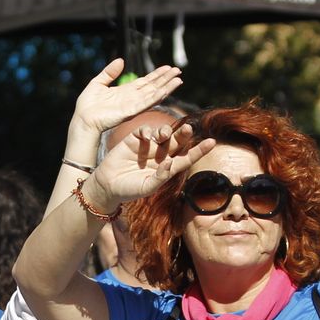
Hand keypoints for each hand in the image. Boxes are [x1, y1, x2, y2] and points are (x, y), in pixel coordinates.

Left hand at [73, 59, 182, 134]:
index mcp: (125, 91)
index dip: (157, 74)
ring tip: (179, 79)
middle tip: (178, 70)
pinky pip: (146, 102)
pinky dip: (157, 96)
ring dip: (167, 87)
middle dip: (166, 78)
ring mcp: (133, 105)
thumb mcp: (97, 83)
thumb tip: (121, 60)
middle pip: (153, 86)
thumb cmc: (87, 105)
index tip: (168, 67)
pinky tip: (166, 90)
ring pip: (154, 94)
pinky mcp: (130, 111)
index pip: (145, 81)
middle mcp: (132, 98)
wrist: (83, 120)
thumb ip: (109, 72)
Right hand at [86, 122, 214, 207]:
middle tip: (188, 129)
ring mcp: (148, 146)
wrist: (107, 186)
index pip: (186, 157)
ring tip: (163, 134)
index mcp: (167, 167)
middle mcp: (160, 155)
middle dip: (183, 134)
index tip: (212, 142)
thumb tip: (172, 164)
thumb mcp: (147, 188)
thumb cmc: (129, 190)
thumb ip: (160, 177)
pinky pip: (144, 130)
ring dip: (166, 131)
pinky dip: (147, 131)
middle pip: (177, 141)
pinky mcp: (134, 140)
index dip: (199, 150)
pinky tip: (146, 137)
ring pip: (162, 133)